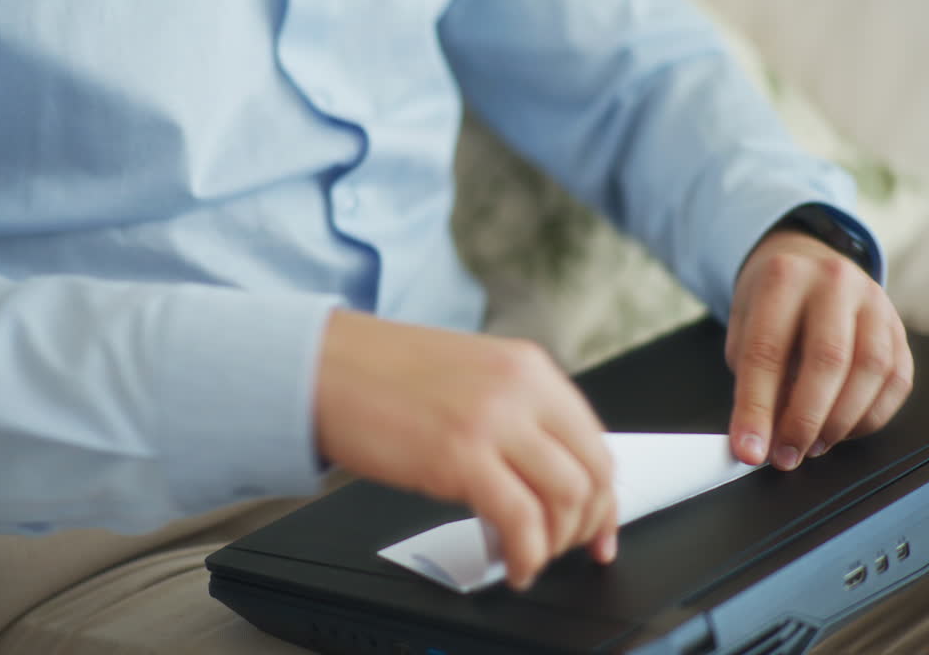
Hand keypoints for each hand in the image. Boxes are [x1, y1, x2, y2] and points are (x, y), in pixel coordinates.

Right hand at [314, 309, 617, 589]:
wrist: (323, 364)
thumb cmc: (382, 374)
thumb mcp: (471, 376)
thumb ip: (516, 412)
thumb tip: (549, 473)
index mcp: (528, 367)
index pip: (596, 441)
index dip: (605, 498)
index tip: (600, 530)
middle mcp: (520, 389)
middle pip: (592, 474)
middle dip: (587, 527)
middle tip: (566, 551)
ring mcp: (492, 421)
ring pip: (566, 499)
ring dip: (555, 544)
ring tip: (530, 557)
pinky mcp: (460, 456)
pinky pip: (521, 521)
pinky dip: (526, 555)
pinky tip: (511, 564)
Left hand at [726, 229, 913, 469]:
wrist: (808, 263)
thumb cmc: (772, 302)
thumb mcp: (744, 327)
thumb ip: (752, 378)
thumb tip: (759, 438)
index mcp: (784, 277)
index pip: (767, 351)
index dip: (756, 408)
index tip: (749, 450)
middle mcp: (834, 283)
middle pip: (828, 360)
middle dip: (805, 420)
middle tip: (786, 455)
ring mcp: (875, 302)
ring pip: (871, 370)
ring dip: (841, 421)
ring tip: (813, 445)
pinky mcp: (900, 327)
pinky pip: (897, 380)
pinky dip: (870, 416)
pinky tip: (843, 429)